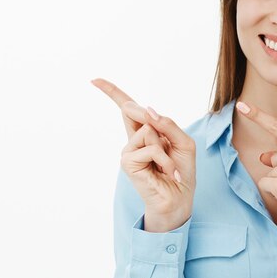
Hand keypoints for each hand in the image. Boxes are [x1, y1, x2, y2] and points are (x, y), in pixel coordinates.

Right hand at [91, 78, 195, 228]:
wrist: (179, 198)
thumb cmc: (181, 170)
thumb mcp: (182, 142)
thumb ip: (167, 124)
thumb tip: (147, 111)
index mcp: (145, 131)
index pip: (127, 108)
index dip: (112, 92)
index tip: (94, 79)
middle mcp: (133, 139)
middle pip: (132, 110)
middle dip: (149, 116)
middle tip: (167, 144)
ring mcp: (128, 150)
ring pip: (148, 130)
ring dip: (166, 148)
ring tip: (169, 166)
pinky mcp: (127, 162)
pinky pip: (151, 148)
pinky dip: (165, 160)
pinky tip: (167, 173)